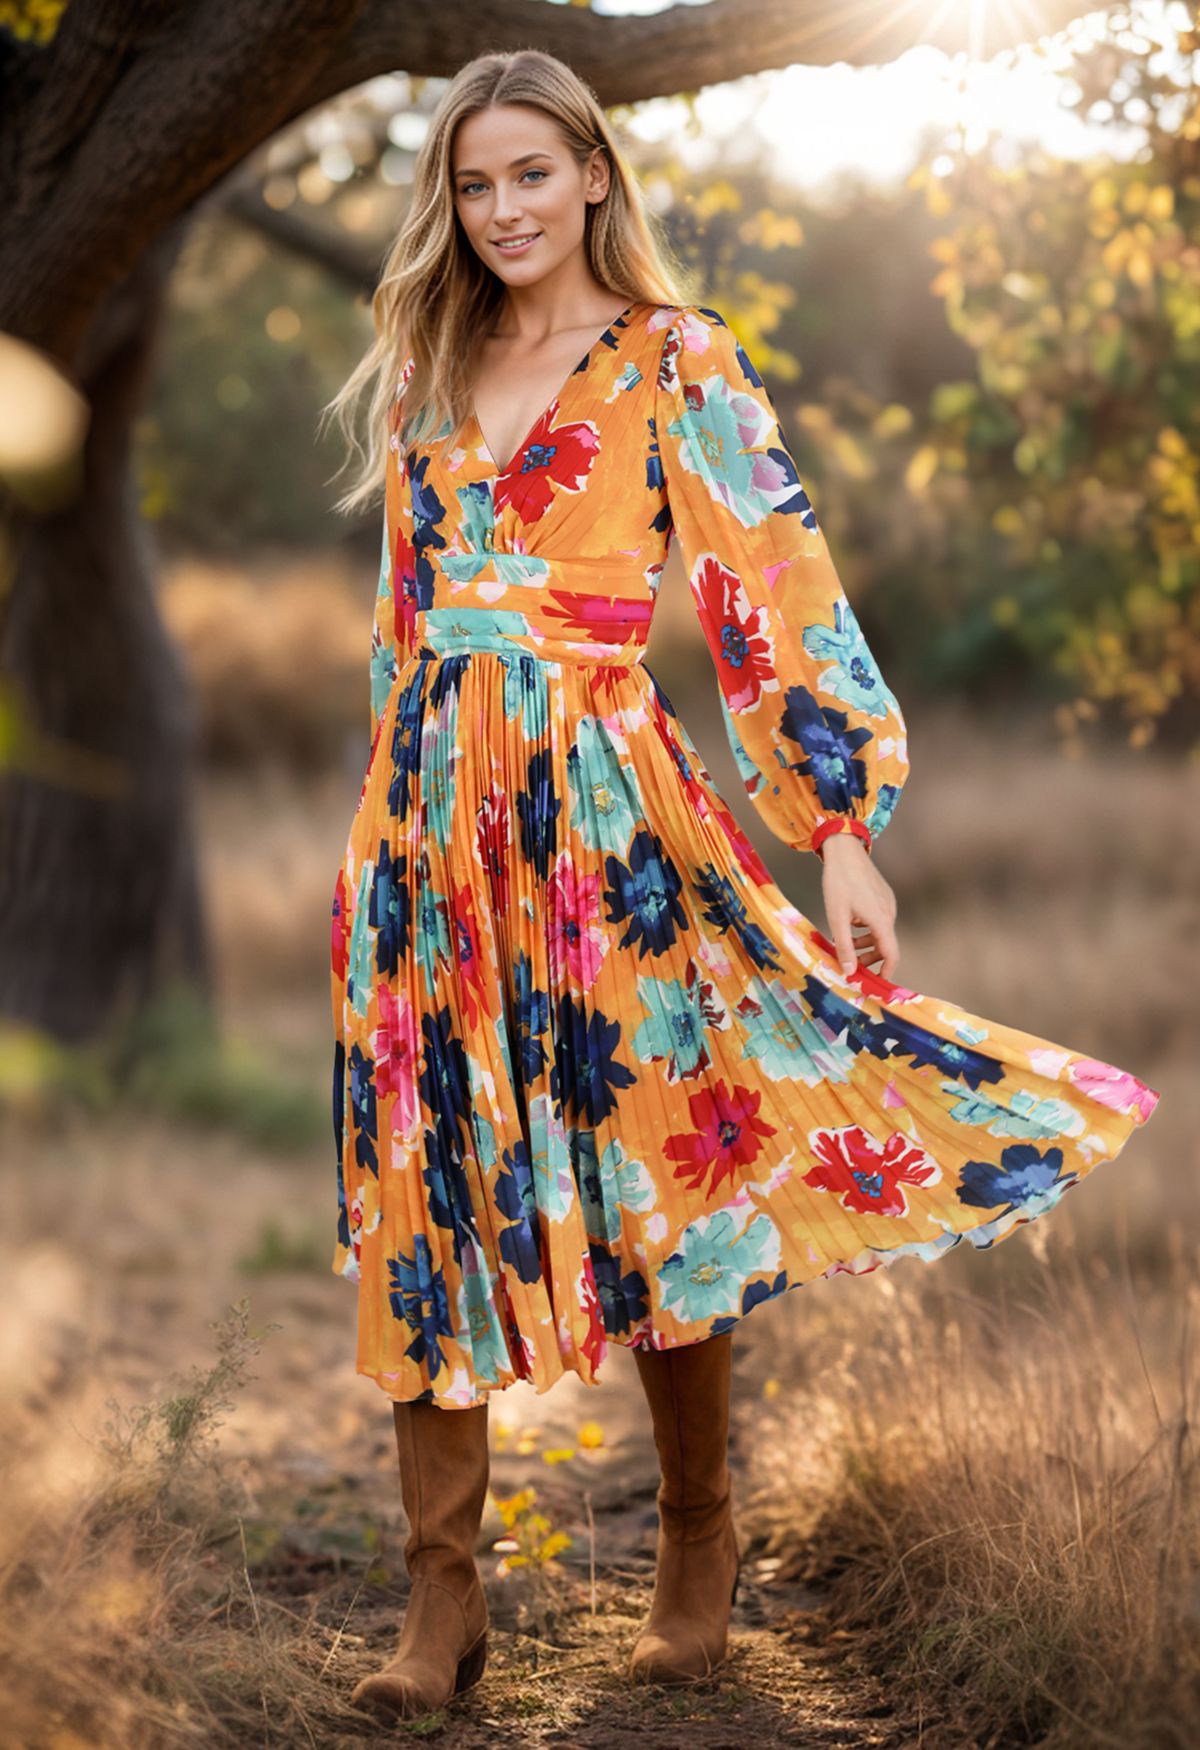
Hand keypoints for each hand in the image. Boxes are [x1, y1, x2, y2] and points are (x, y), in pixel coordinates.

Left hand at [819, 833, 899, 979]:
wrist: (845, 850)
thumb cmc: (839, 881)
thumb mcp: (837, 917)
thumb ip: (844, 947)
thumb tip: (849, 972)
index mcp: (881, 920)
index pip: (892, 954)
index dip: (886, 972)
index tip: (877, 984)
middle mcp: (889, 912)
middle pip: (886, 945)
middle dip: (870, 959)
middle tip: (852, 966)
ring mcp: (887, 903)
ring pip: (880, 932)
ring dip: (865, 943)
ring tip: (845, 945)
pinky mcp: (883, 896)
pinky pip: (878, 920)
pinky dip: (866, 929)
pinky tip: (849, 925)